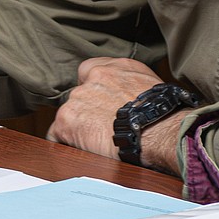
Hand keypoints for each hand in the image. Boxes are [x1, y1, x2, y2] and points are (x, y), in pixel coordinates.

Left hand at [48, 57, 184, 171]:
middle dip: (87, 111)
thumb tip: (130, 95)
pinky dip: (65, 142)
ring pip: (69, 114)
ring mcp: (78, 98)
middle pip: (79, 95)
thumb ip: (130, 82)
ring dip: (78, 127)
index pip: (89, 72)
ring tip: (95, 142)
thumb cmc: (162, 114)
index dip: (93, 90)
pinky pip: (56, 133)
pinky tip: (80, 150)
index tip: (99, 104)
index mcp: (113, 67)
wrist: (158, 131)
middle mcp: (93, 77)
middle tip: (101, 128)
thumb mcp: (149, 84)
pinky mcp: (68, 120)